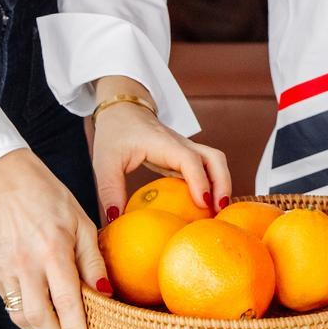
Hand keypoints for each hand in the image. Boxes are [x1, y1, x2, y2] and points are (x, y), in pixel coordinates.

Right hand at [0, 149, 107, 328]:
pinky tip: (40, 308)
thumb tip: (105, 293)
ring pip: (20, 317)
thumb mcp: (83, 225)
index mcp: (53, 251)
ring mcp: (6, 270)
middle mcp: (26, 264)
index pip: (65, 301)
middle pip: (38, 318)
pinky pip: (9, 305)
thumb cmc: (50, 201)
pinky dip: (26, 314)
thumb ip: (93, 261)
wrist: (10, 187)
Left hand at [90, 83, 233, 219]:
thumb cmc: (115, 132)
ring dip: (221, 184)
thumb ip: (109, 190)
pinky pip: (206, 168)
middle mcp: (181, 145)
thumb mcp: (105, 163)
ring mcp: (186, 149)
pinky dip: (212, 184)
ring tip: (216, 211)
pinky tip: (205, 204)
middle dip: (222, 183)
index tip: (202, 203)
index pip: (190, 159)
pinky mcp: (185, 156)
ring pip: (215, 161)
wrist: (123, 110)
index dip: (199, 181)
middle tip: (218, 211)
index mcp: (163, 143)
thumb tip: (114, 218)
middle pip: (215, 158)